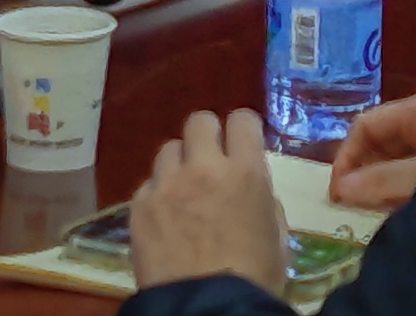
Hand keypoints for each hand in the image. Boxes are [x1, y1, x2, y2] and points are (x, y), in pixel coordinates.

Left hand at [128, 108, 288, 290]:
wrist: (207, 310)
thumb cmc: (254, 278)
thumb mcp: (276, 236)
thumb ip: (263, 199)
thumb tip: (251, 186)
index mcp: (245, 172)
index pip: (242, 120)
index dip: (242, 130)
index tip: (241, 145)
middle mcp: (203, 168)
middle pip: (199, 121)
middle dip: (207, 137)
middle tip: (210, 161)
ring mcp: (167, 185)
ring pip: (168, 150)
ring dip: (178, 165)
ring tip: (182, 192)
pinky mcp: (139, 207)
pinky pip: (148, 185)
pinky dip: (157, 196)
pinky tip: (164, 220)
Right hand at [331, 88, 415, 211]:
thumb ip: (382, 181)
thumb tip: (340, 189)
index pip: (368, 125)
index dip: (347, 156)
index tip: (336, 194)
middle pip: (383, 144)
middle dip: (364, 174)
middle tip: (352, 209)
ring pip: (400, 162)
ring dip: (384, 186)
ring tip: (373, 214)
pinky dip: (405, 192)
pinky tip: (400, 214)